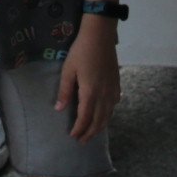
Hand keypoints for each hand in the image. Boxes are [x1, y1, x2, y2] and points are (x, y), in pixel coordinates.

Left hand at [56, 16, 118, 141]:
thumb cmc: (81, 51)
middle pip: (98, 121)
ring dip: (100, 127)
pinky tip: (104, 114)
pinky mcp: (117, 85)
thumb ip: (65, 91)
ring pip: (108, 115)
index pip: (85, 119)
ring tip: (92, 133)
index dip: (79, 130)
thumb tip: (59, 109)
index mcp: (90, 93)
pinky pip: (114, 106)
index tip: (73, 136)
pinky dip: (108, 115)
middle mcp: (104, 96)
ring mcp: (113, 91)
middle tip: (82, 141)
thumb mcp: (68, 70)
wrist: (100, 35)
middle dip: (90, 133)